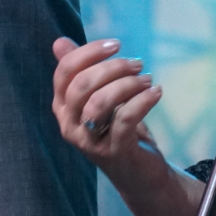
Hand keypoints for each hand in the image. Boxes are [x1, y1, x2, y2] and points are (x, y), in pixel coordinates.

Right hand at [52, 37, 166, 185]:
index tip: (116, 44)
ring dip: (128, 84)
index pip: (64, 72)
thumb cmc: (117, 129)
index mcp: (62, 106)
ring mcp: (88, 141)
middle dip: (112, 68)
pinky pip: (124, 120)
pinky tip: (156, 92)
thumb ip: (82, 71)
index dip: (89, 52)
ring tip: (147, 79)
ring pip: (100, 102)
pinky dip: (143, 101)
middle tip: (137, 64)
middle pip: (82, 85)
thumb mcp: (100, 96)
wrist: (138, 172)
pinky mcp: (112, 152)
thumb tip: (59, 42)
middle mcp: (69, 124)